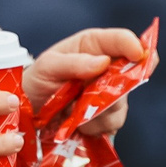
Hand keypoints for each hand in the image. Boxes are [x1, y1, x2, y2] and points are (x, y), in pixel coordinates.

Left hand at [24, 27, 147, 139]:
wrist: (28, 112)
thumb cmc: (37, 81)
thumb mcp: (47, 67)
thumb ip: (73, 62)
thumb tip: (103, 62)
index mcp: (93, 46)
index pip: (121, 40)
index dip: (133, 46)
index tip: (137, 54)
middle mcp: (106, 67)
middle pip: (130, 76)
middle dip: (111, 90)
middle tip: (87, 97)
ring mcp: (109, 92)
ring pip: (121, 104)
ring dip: (97, 112)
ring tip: (73, 111)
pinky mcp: (108, 116)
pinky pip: (113, 123)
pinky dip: (95, 126)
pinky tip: (78, 123)